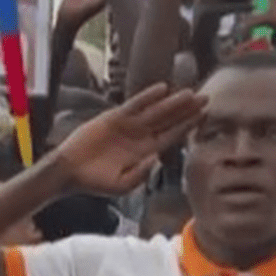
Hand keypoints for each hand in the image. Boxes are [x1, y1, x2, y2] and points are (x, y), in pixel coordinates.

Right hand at [52, 83, 205, 194]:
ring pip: (156, 111)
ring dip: (173, 102)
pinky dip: (148, 96)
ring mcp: (128, 125)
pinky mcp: (114, 117)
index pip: (172, 136)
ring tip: (191, 93)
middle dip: (187, 110)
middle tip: (206, 98)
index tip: (204, 116)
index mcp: (145, 153)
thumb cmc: (95, 182)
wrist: (70, 171)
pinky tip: (162, 89)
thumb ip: (141, 174)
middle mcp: (140, 136)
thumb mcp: (122, 186)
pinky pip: (135, 104)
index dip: (188, 126)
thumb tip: (156, 158)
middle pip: (169, 120)